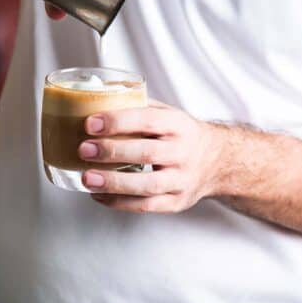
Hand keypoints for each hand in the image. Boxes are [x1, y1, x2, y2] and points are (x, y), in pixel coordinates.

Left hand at [77, 102, 224, 212]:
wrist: (217, 161)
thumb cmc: (181, 135)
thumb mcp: (168, 114)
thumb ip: (138, 107)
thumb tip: (96, 96)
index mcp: (179, 125)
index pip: (149, 120)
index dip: (118, 121)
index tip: (91, 123)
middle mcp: (183, 153)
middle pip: (147, 153)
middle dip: (112, 151)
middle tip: (84, 149)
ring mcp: (181, 180)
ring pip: (147, 185)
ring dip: (114, 183)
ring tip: (87, 178)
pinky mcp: (176, 202)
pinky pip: (145, 206)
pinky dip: (118, 202)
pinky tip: (98, 194)